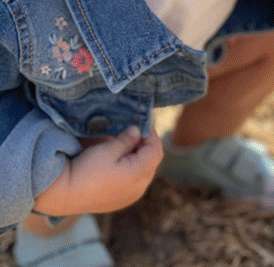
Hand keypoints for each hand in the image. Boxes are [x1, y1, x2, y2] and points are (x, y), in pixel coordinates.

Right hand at [34, 126, 162, 215]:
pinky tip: (121, 164)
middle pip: (152, 162)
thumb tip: (138, 131)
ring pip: (145, 173)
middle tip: (133, 135)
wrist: (64, 194)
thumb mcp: (107, 149)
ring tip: (126, 148)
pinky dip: (133, 171)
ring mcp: (132, 197)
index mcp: (138, 174)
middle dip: (146, 147)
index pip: (156, 151)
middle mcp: (139, 188)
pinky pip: (136, 183)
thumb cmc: (85, 170)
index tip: (143, 125)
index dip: (152, 136)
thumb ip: (127, 140)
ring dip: (140, 159)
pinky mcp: (122, 201)